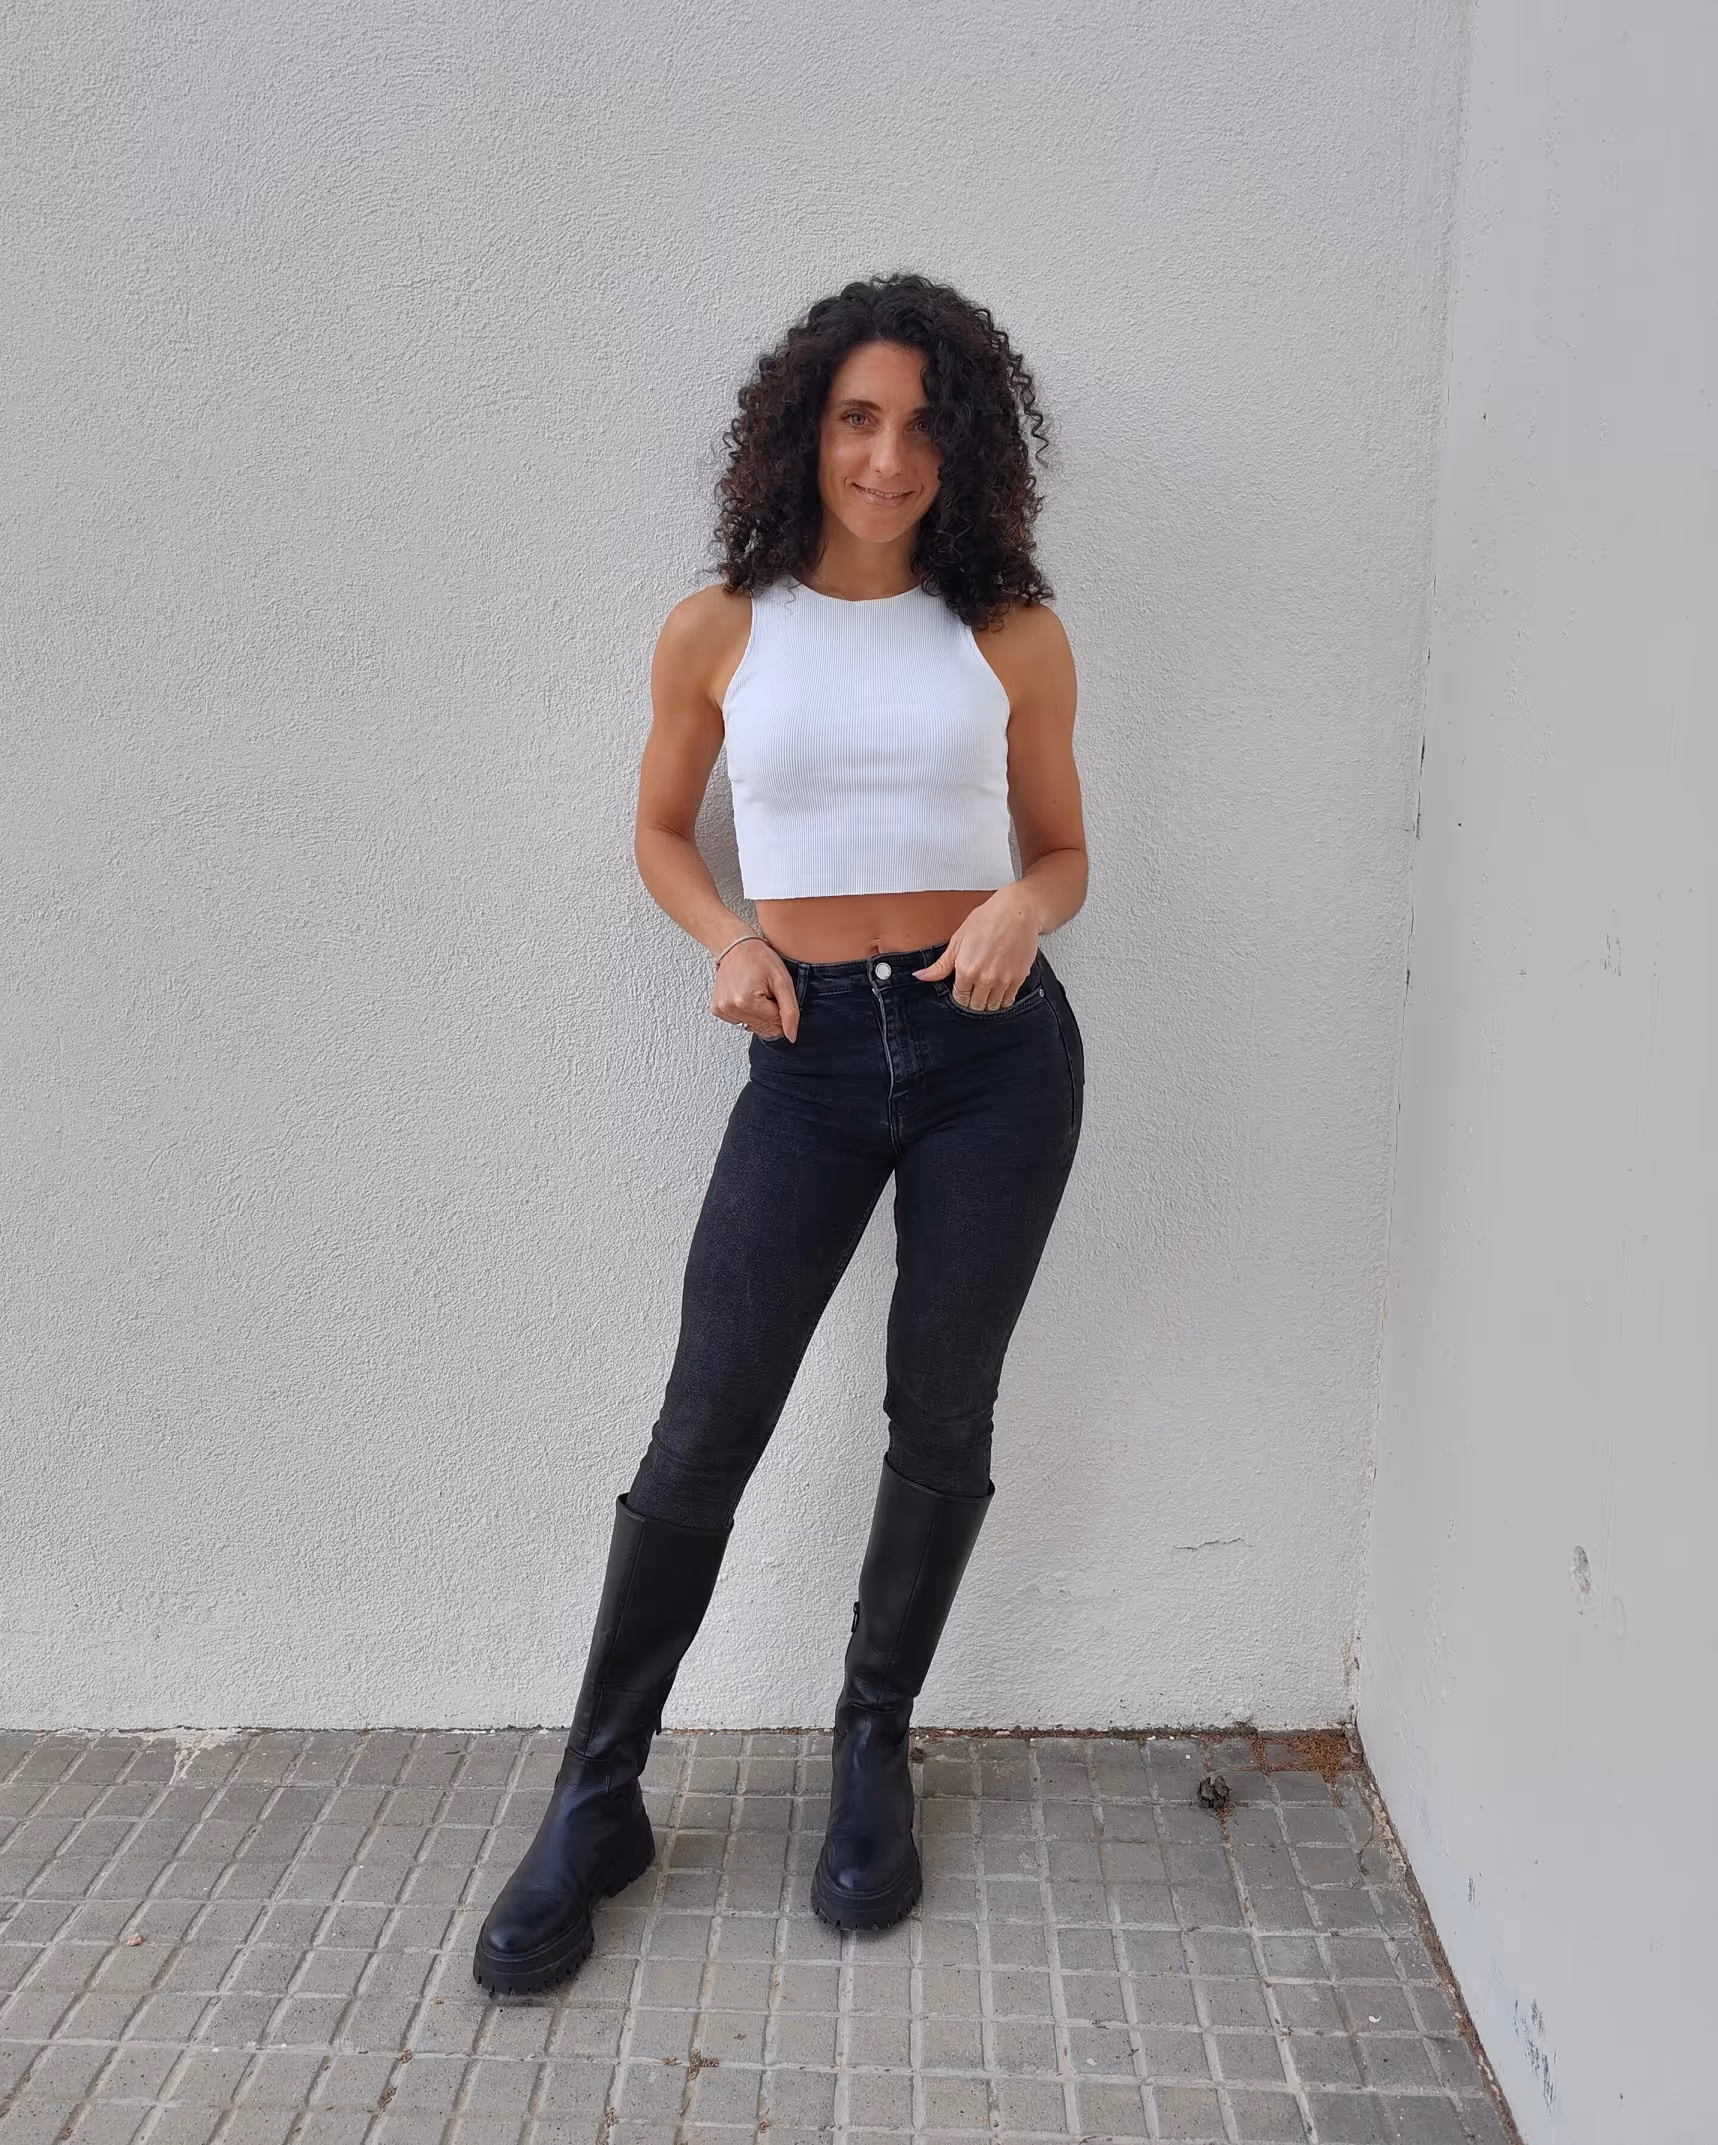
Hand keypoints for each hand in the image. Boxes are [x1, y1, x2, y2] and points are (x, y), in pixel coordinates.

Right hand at [711, 937, 799, 1041]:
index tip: (775, 992)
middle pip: (764, 1027)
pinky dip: (747, 1013)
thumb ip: (790, 1011)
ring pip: (752, 1027)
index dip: (781, 1008)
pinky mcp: (717, 1010)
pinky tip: (746, 996)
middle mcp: (731, 1008)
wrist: (736, 946)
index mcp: (746, 1001)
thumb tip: (791, 1036)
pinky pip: (740, 1022)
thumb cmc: (759, 958)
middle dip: (770, 1013)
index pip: (776, 1023)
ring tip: (756, 992)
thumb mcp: (782, 981)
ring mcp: (722, 1010)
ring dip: (759, 1014)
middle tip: (766, 992)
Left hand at [912, 889, 1040, 1010]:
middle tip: (974, 990)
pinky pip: (1008, 1000)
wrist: (1017, 910)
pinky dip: (1003, 999)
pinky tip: (999, 989)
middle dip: (973, 1001)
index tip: (962, 989)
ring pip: (993, 1006)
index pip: (960, 998)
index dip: (960, 995)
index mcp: (967, 970)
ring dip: (987, 1002)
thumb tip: (921, 976)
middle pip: (976, 1005)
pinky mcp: (1019, 978)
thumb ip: (941, 964)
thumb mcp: (958, 939)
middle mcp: (985, 979)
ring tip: (986, 990)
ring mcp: (1004, 980)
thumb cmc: (988, 919)